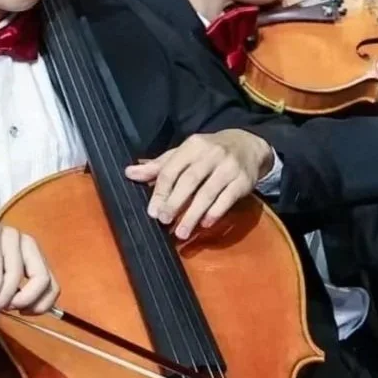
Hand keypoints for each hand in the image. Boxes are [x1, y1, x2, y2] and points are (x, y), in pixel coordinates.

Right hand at [0, 192, 58, 318]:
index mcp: (34, 256)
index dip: (41, 305)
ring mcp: (10, 235)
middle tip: (9, 309)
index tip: (23, 313)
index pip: (52, 285)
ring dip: (6, 295)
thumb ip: (4, 292)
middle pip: (42, 278)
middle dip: (27, 301)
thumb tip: (0, 312)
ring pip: (17, 272)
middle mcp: (27, 244)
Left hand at [125, 129, 273, 240]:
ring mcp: (229, 167)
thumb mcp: (184, 154)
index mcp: (192, 146)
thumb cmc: (208, 152)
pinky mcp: (244, 181)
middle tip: (163, 221)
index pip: (172, 169)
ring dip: (193, 214)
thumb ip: (159, 166)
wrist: (248, 145)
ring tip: (181, 232)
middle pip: (189, 181)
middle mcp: (211, 154)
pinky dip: (215, 212)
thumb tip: (129, 173)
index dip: (161, 191)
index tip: (153, 211)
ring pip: (208, 193)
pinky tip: (204, 224)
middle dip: (175, 203)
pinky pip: (227, 199)